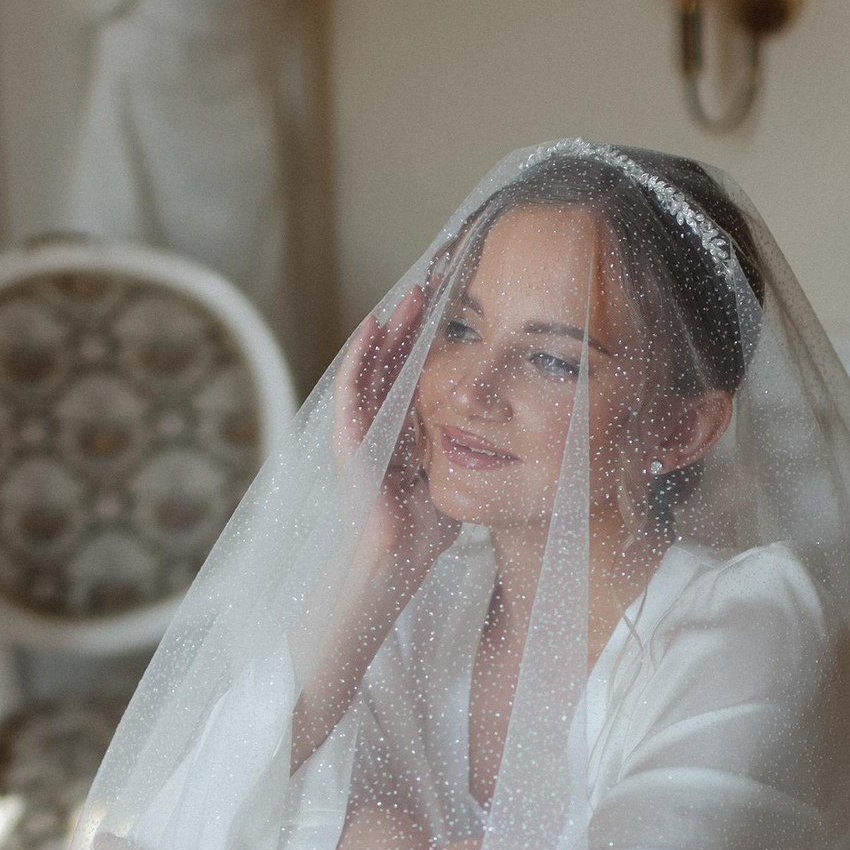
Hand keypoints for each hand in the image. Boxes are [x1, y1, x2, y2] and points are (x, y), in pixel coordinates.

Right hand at [334, 287, 452, 581]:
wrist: (395, 561)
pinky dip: (358, 355)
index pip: (415, 375)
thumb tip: (502, 439)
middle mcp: (379, 425)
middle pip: (394, 363)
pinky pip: (350, 388)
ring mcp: (360, 430)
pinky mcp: (347, 438)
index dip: (431, 343)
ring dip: (388, 330)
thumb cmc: (420, 533)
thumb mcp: (452, 478)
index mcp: (403, 432)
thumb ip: (465, 454)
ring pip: (371, 366)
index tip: (454, 311)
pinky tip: (372, 327)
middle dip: (412, 325)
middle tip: (433, 288)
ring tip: (408, 297)